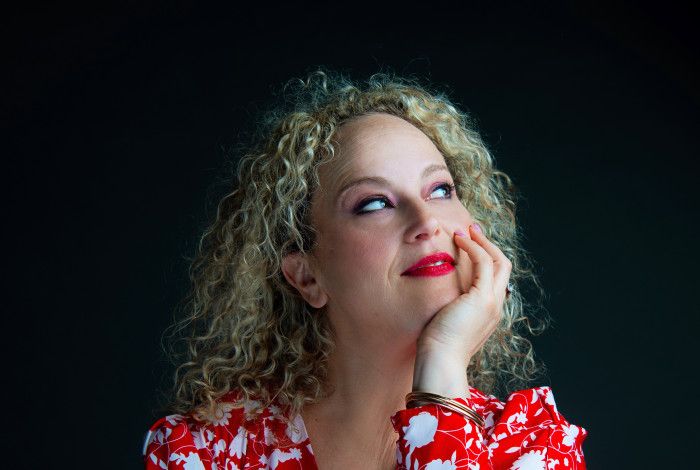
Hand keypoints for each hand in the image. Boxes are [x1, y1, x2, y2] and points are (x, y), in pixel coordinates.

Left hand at [412, 223, 511, 397]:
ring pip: (498, 261)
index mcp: (488, 314)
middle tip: (472, 230)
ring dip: (482, 242)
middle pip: (503, 267)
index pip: (495, 279)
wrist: (440, 363)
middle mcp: (496, 307)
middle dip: (489, 245)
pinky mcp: (482, 298)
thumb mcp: (445, 322)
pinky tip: (459, 240)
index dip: (485, 259)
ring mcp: (493, 303)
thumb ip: (449, 308)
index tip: (469, 244)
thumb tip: (438, 296)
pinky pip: (483, 263)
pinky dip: (473, 247)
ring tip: (466, 230)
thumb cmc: (436, 348)